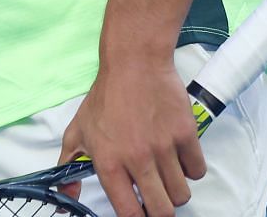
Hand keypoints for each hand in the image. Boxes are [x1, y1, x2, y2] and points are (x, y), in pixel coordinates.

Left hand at [58, 54, 205, 216]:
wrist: (134, 63)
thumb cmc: (106, 97)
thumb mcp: (77, 130)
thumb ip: (68, 164)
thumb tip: (68, 193)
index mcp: (109, 162)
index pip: (129, 212)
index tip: (138, 212)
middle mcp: (137, 159)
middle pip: (163, 210)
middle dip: (160, 210)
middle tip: (156, 198)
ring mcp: (164, 148)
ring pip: (182, 194)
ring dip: (175, 189)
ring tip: (165, 173)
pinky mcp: (186, 135)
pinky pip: (198, 171)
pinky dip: (190, 168)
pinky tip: (178, 156)